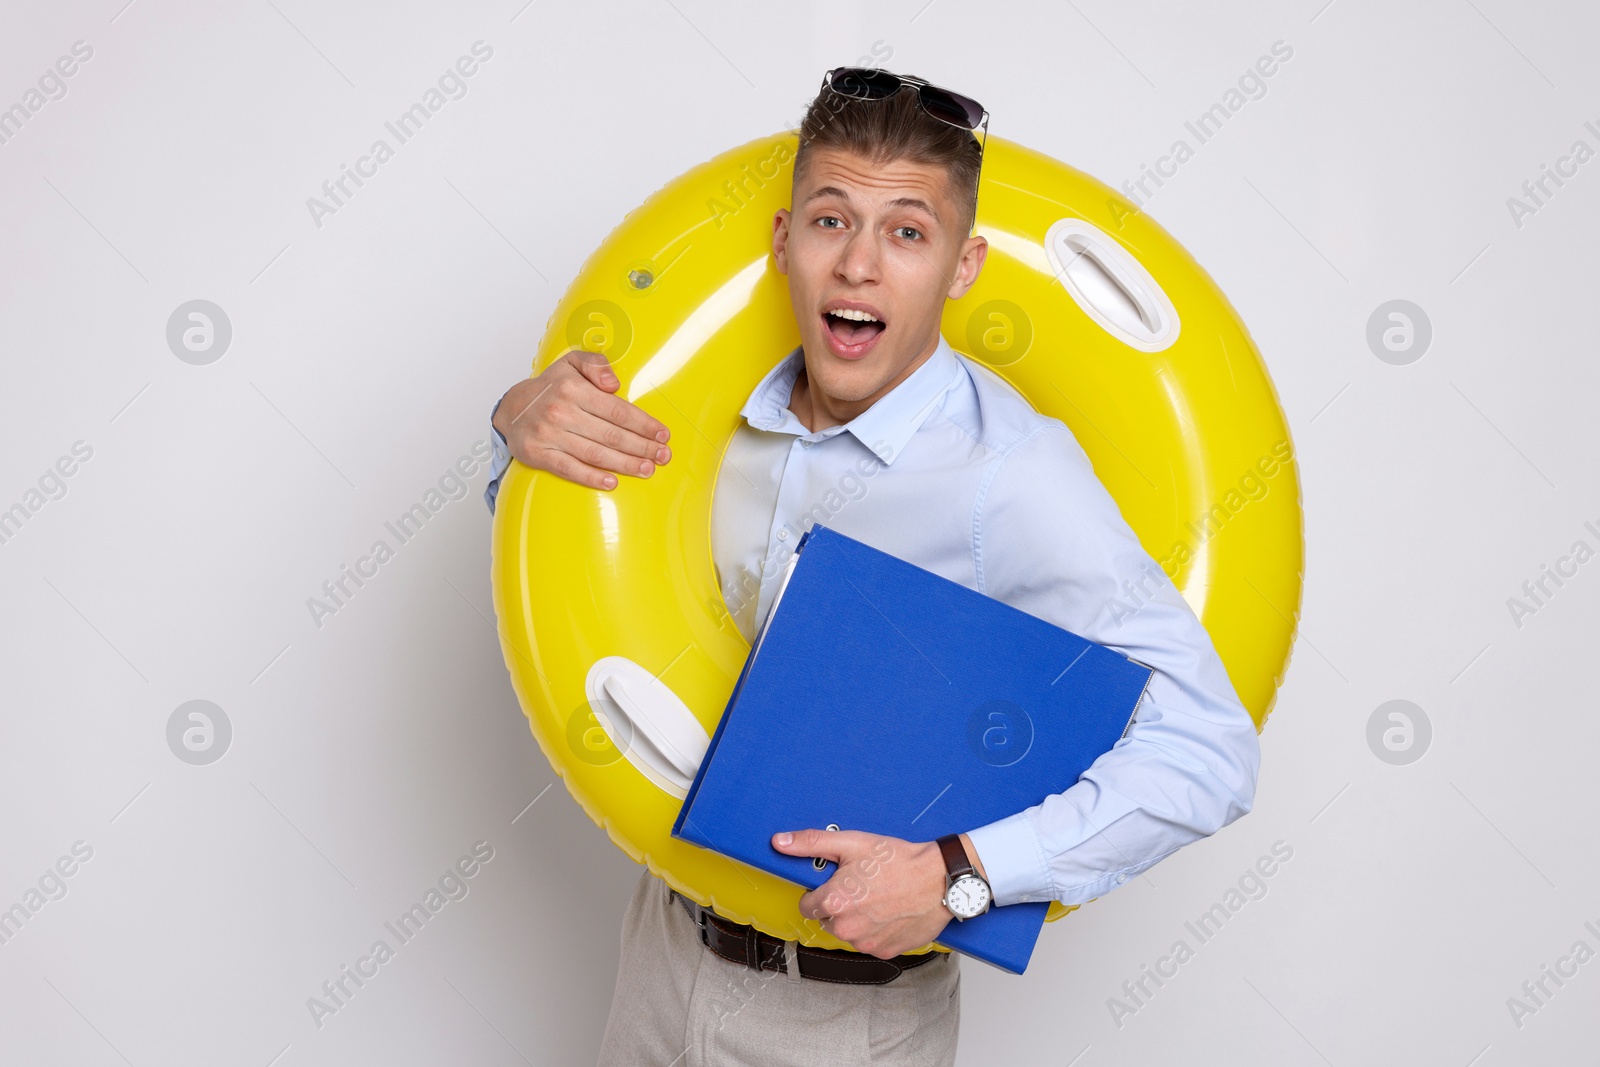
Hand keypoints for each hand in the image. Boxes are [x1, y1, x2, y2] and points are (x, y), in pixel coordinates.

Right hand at [492, 350, 670, 489]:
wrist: (511, 408)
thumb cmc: (550, 387)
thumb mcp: (571, 363)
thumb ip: (596, 365)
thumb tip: (614, 383)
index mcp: (573, 388)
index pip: (617, 410)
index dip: (644, 424)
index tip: (662, 435)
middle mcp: (561, 412)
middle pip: (611, 434)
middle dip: (642, 447)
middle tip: (662, 456)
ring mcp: (549, 435)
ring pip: (595, 454)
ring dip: (625, 464)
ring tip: (647, 469)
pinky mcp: (538, 454)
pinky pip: (570, 469)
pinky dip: (592, 478)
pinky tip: (612, 482)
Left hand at [771, 829, 967, 958]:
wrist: (939, 879)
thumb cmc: (898, 860)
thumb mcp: (851, 843)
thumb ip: (811, 843)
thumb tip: (781, 842)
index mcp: (832, 903)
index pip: (807, 905)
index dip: (821, 891)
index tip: (838, 883)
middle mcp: (846, 928)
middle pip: (827, 920)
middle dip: (839, 906)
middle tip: (862, 887)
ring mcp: (866, 943)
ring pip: (849, 932)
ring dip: (858, 919)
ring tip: (879, 898)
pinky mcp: (885, 952)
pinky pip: (871, 942)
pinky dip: (877, 930)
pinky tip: (889, 912)